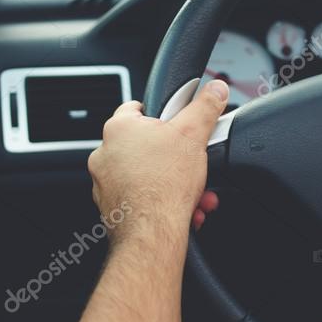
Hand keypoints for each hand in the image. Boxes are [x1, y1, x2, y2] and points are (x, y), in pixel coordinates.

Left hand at [87, 80, 229, 250]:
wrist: (152, 232)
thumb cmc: (163, 184)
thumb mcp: (194, 134)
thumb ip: (206, 106)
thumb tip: (216, 89)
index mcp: (119, 129)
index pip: (137, 108)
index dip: (161, 112)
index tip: (175, 121)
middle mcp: (105, 154)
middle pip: (147, 146)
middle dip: (176, 157)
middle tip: (192, 164)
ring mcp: (106, 184)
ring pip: (147, 176)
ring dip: (174, 182)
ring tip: (195, 192)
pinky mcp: (113, 208)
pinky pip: (142, 199)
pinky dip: (163, 202)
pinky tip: (184, 209)